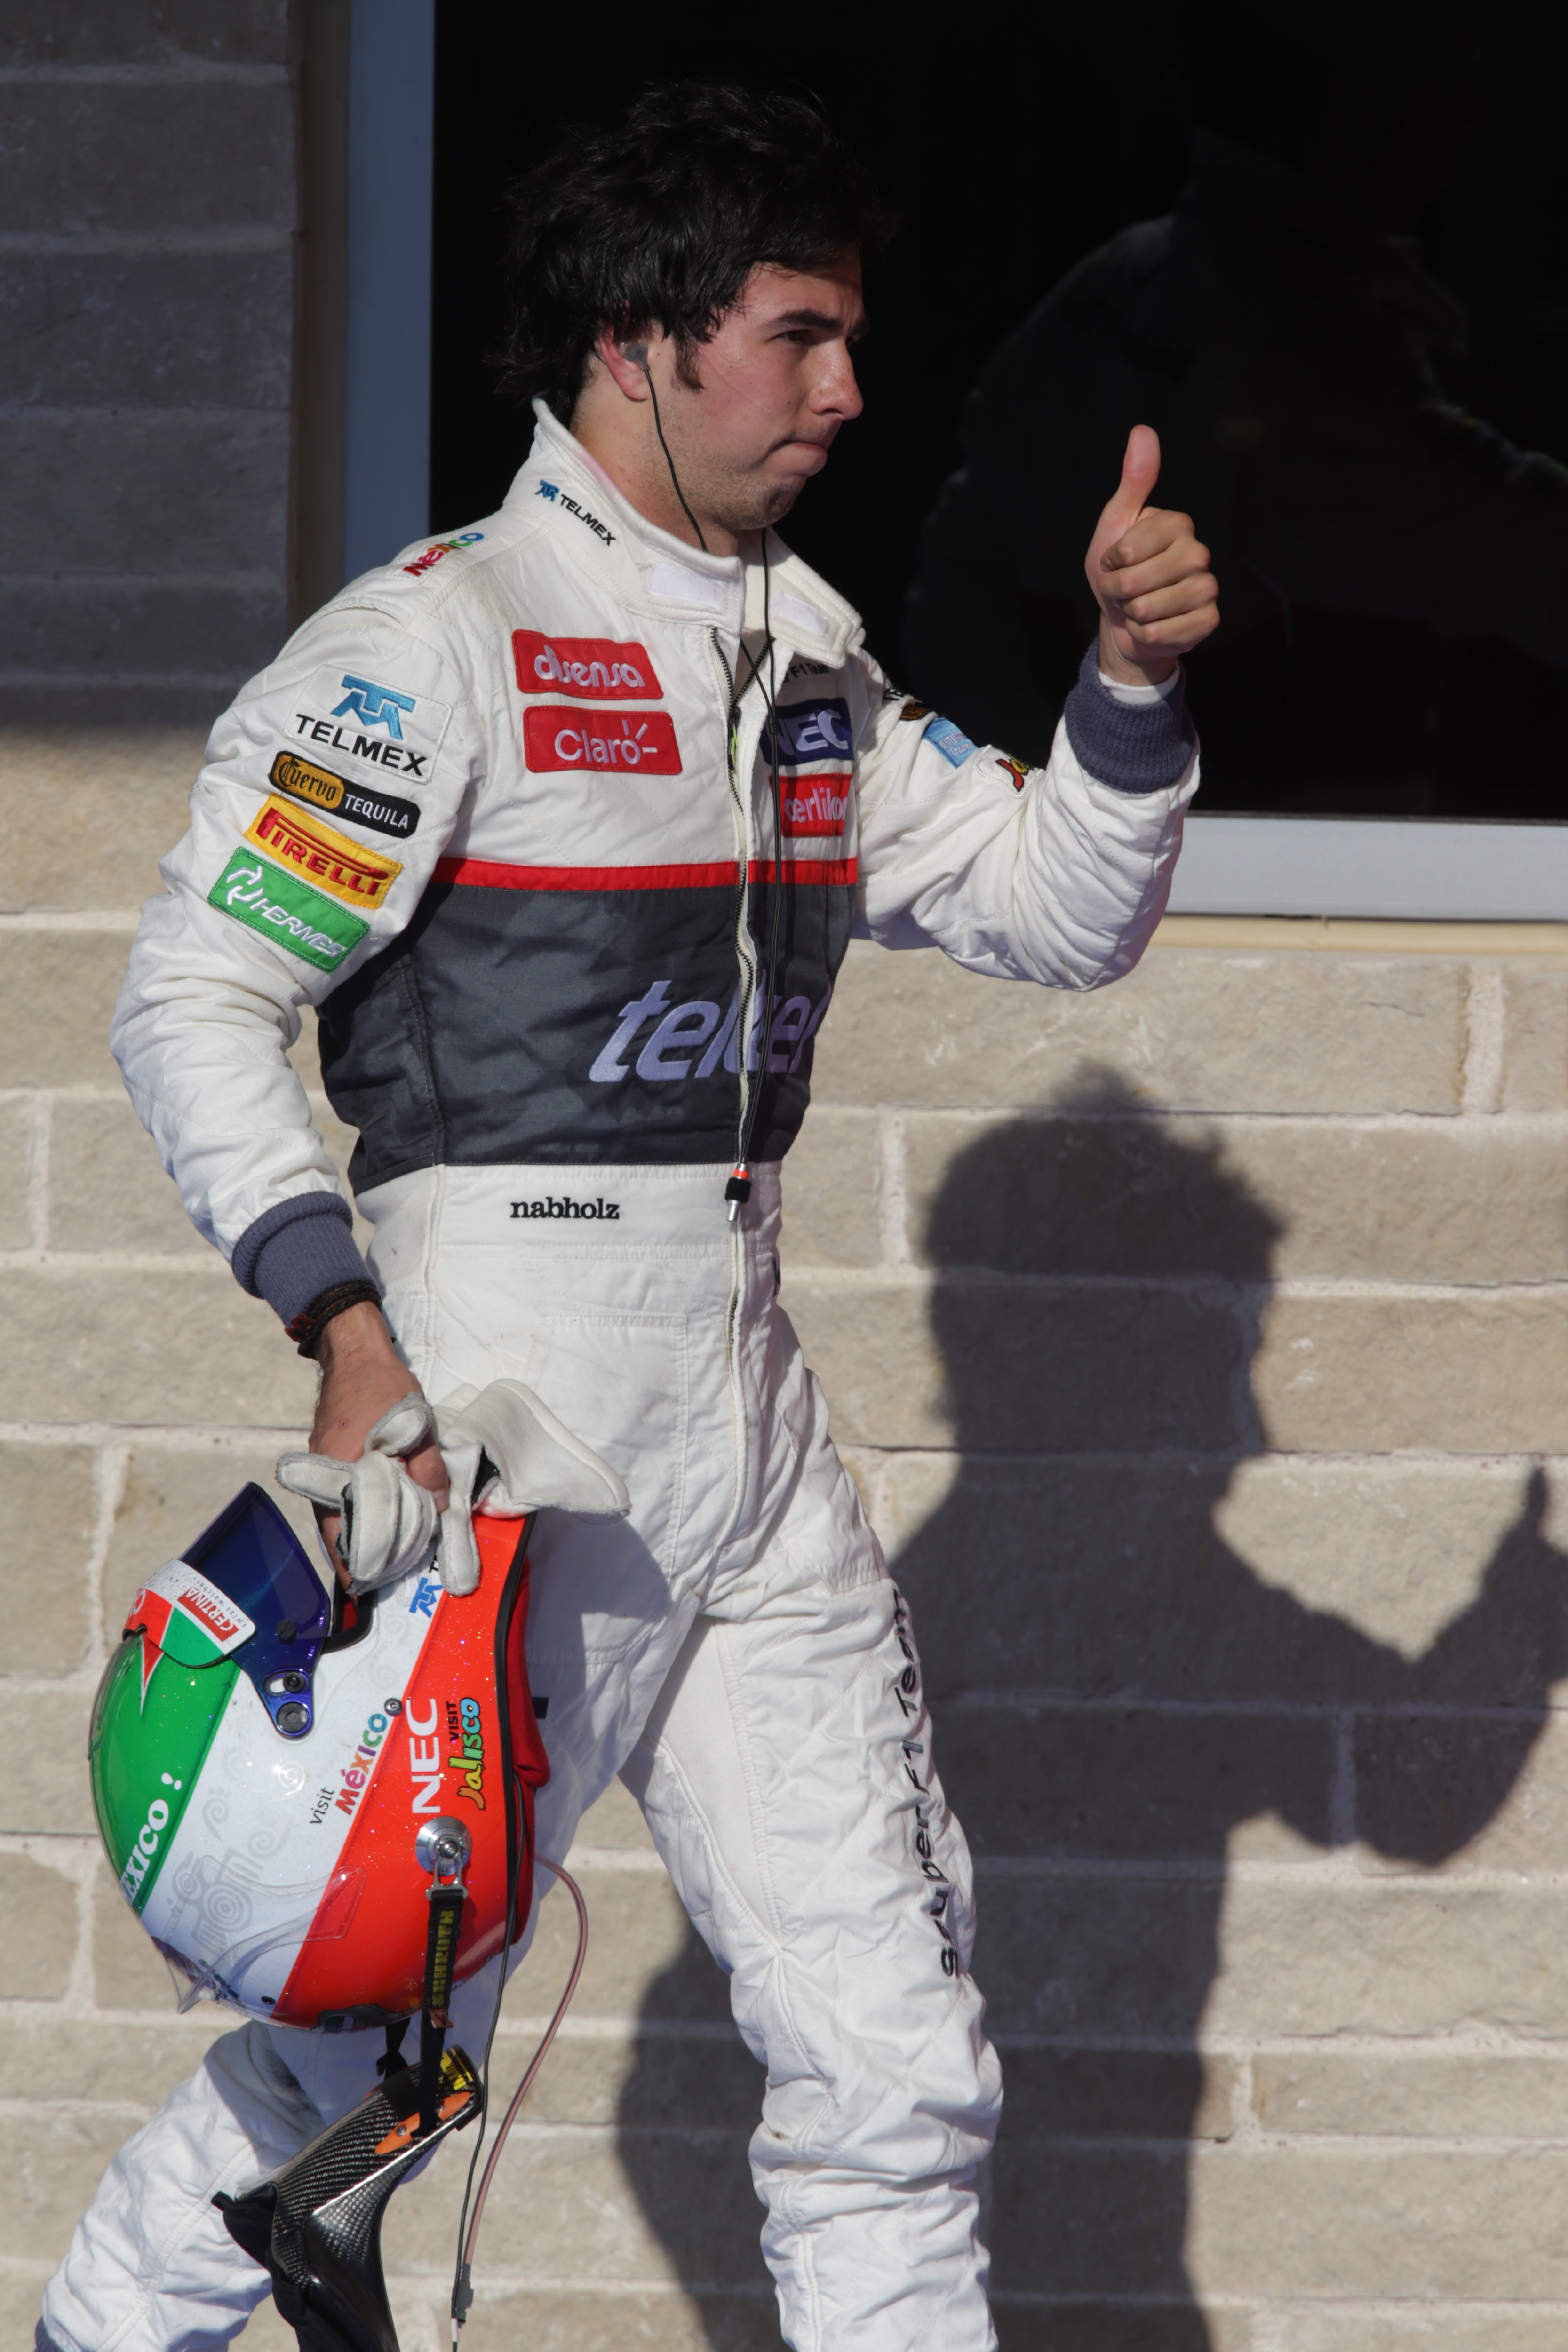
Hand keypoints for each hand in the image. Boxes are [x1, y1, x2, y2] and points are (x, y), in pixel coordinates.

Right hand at [309, 1303, 448, 1585]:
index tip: (371, 1585)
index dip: (358, 1562)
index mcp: (339, 1472)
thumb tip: (437, 1509)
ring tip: (389, 1552)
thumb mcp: (415, 1425)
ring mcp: (322, 1469)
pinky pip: (339, 1497)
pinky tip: (381, 1517)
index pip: (340, 1534)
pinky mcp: (327, 1460)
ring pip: (338, 1515)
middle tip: (388, 1573)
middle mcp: (323, 1476)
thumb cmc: (382, 1387)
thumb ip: (427, 1468)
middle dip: (361, 1554)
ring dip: (361, 1534)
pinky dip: (358, 1512)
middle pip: (337, 1531)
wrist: (355, 1352)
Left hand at [1085, 425, 1218, 685]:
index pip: (1128, 550)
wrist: (1125, 622)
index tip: (1116, 562)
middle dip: (1116, 592)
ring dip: (1129, 615)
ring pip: (1148, 609)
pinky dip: (1146, 635)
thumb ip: (1133, 481)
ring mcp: (1207, 587)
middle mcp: (1198, 552)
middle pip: (1136, 581)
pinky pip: (1164, 633)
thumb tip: (1143, 429)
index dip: (1111, 563)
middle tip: (1123, 590)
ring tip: (1136, 607)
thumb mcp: (1115, 524)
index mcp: (1177, 524)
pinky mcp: (1209, 620)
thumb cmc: (1118, 571)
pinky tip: (1152, 627)